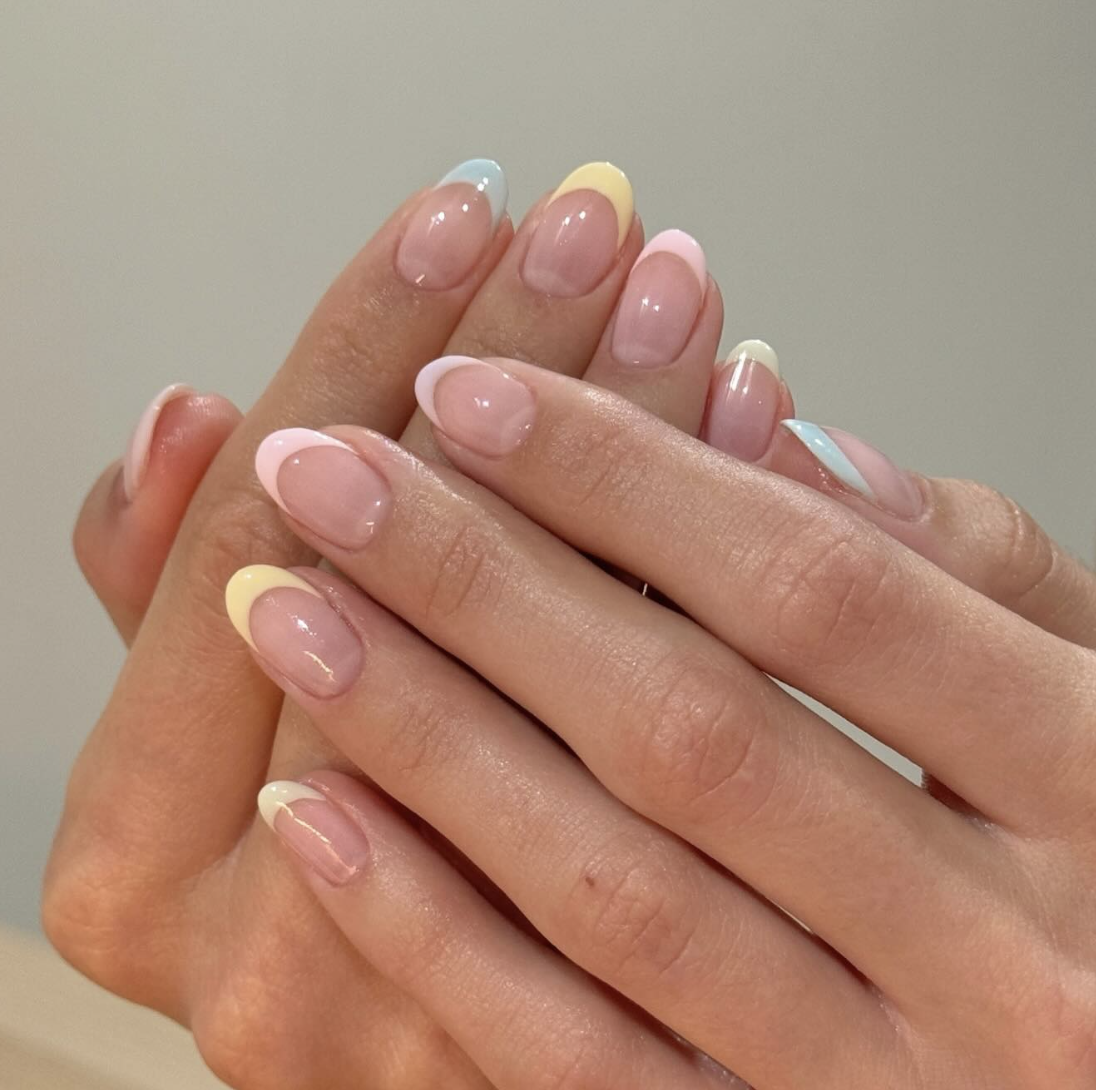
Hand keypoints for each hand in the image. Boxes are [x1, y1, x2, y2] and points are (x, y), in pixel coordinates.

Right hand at [49, 162, 727, 1086]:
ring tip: (677, 300)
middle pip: (390, 594)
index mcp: (134, 857)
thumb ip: (174, 594)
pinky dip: (707, 591)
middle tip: (589, 224)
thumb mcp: (197, 737)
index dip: (345, 354)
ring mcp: (417, 1007)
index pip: (235, 549)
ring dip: (621, 455)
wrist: (425, 1044)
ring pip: (538, 678)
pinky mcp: (573, 1042)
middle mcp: (253, 944)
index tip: (450, 213)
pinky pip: (666, 769)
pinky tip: (759, 446)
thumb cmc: (308, 868)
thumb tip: (182, 423)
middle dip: (501, 377)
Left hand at [232, 355, 1095, 1087]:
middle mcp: (1008, 958)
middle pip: (689, 729)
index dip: (627, 473)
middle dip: (478, 579)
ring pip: (612, 892)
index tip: (470, 383)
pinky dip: (436, 934)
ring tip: (284, 606)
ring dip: (422, 735)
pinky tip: (315, 814)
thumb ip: (964, 565)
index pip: (817, 592)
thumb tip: (781, 440)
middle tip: (321, 469)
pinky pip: (581, 1067)